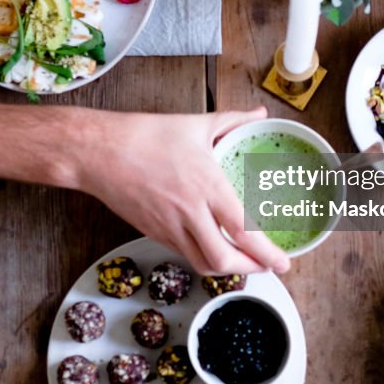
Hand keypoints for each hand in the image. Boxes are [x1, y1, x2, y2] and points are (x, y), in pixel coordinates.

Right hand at [80, 106, 290, 275]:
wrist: (99, 152)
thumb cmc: (145, 136)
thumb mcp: (196, 123)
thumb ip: (233, 120)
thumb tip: (258, 114)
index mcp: (206, 186)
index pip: (243, 230)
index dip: (267, 253)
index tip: (284, 262)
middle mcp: (190, 213)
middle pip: (224, 259)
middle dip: (251, 269)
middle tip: (267, 265)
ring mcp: (169, 227)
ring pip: (202, 264)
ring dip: (227, 269)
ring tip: (244, 262)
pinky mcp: (153, 232)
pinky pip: (183, 254)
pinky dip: (203, 258)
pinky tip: (212, 248)